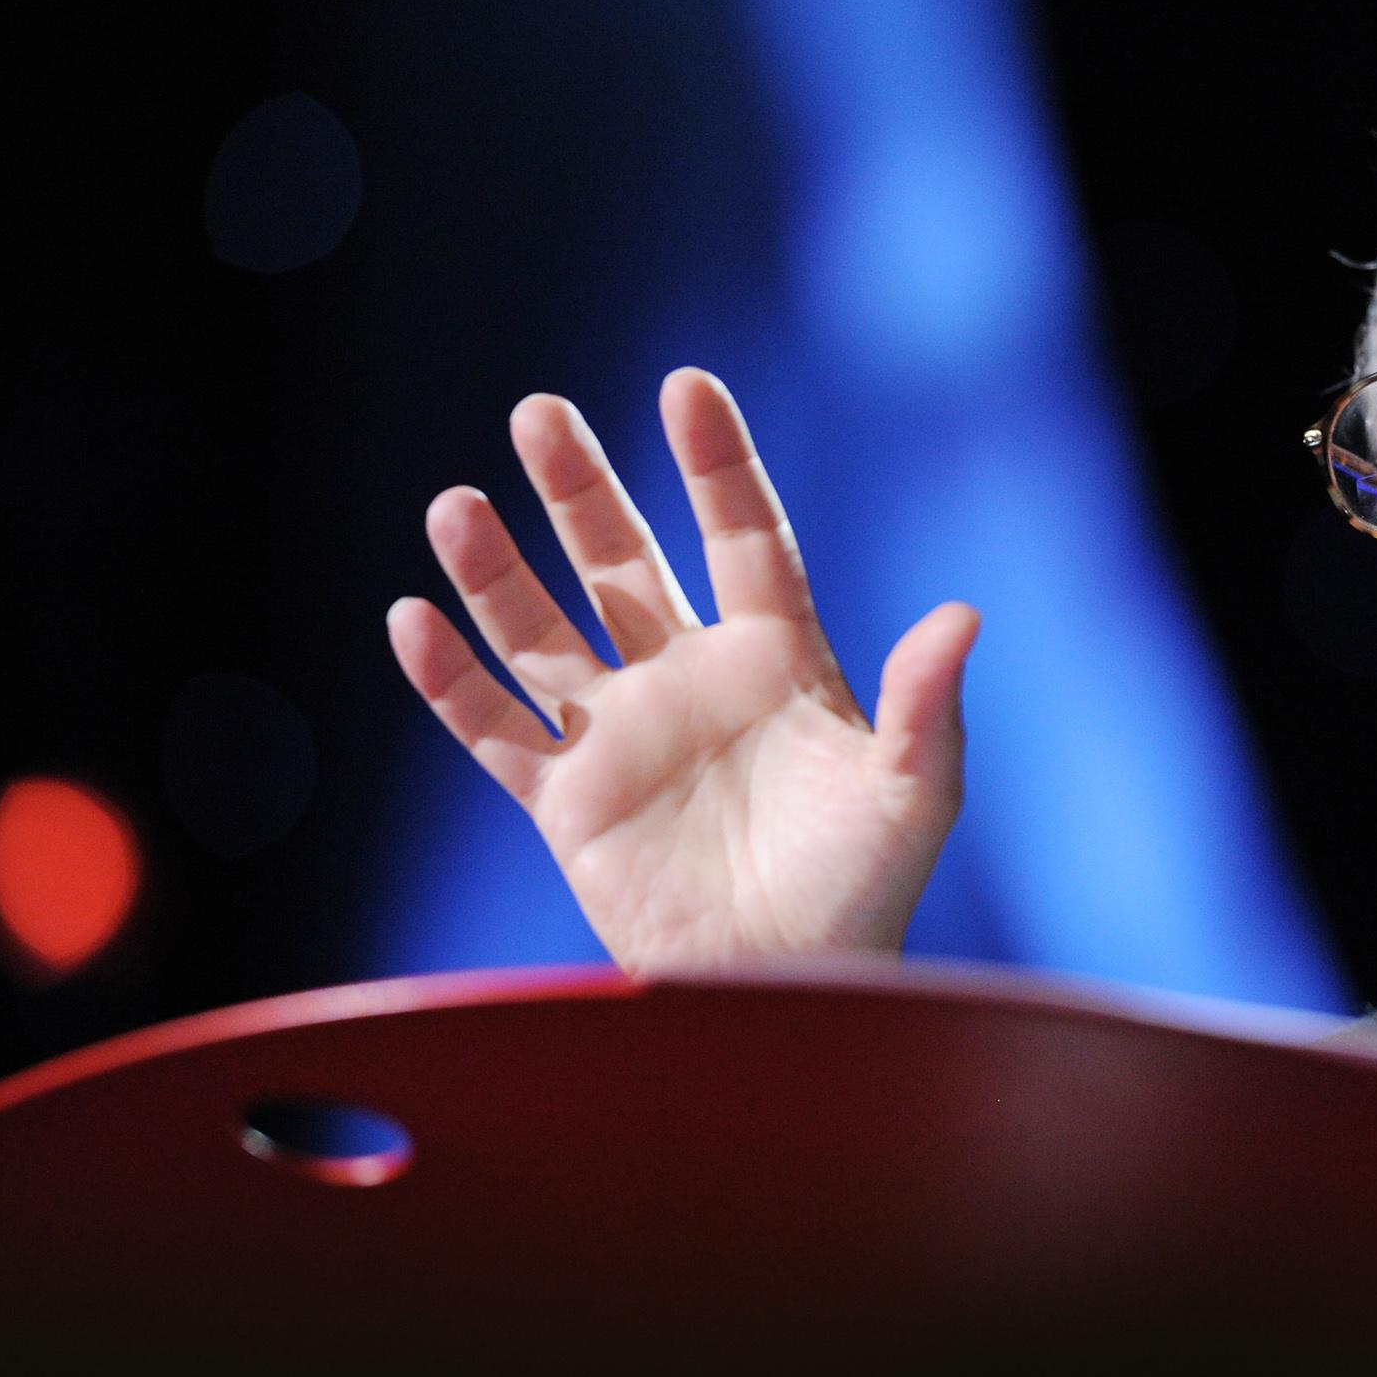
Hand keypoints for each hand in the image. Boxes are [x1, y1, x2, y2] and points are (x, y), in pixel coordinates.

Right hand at [386, 368, 978, 973]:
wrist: (793, 989)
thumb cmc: (867, 891)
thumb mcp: (910, 792)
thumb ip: (924, 704)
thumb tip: (963, 616)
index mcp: (778, 658)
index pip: (741, 537)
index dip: (715, 465)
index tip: (686, 386)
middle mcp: (690, 678)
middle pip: (623, 563)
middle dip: (580, 491)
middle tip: (540, 412)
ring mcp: (623, 735)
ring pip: (544, 632)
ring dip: (499, 573)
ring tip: (457, 505)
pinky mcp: (570, 801)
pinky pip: (496, 730)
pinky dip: (451, 681)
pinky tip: (413, 618)